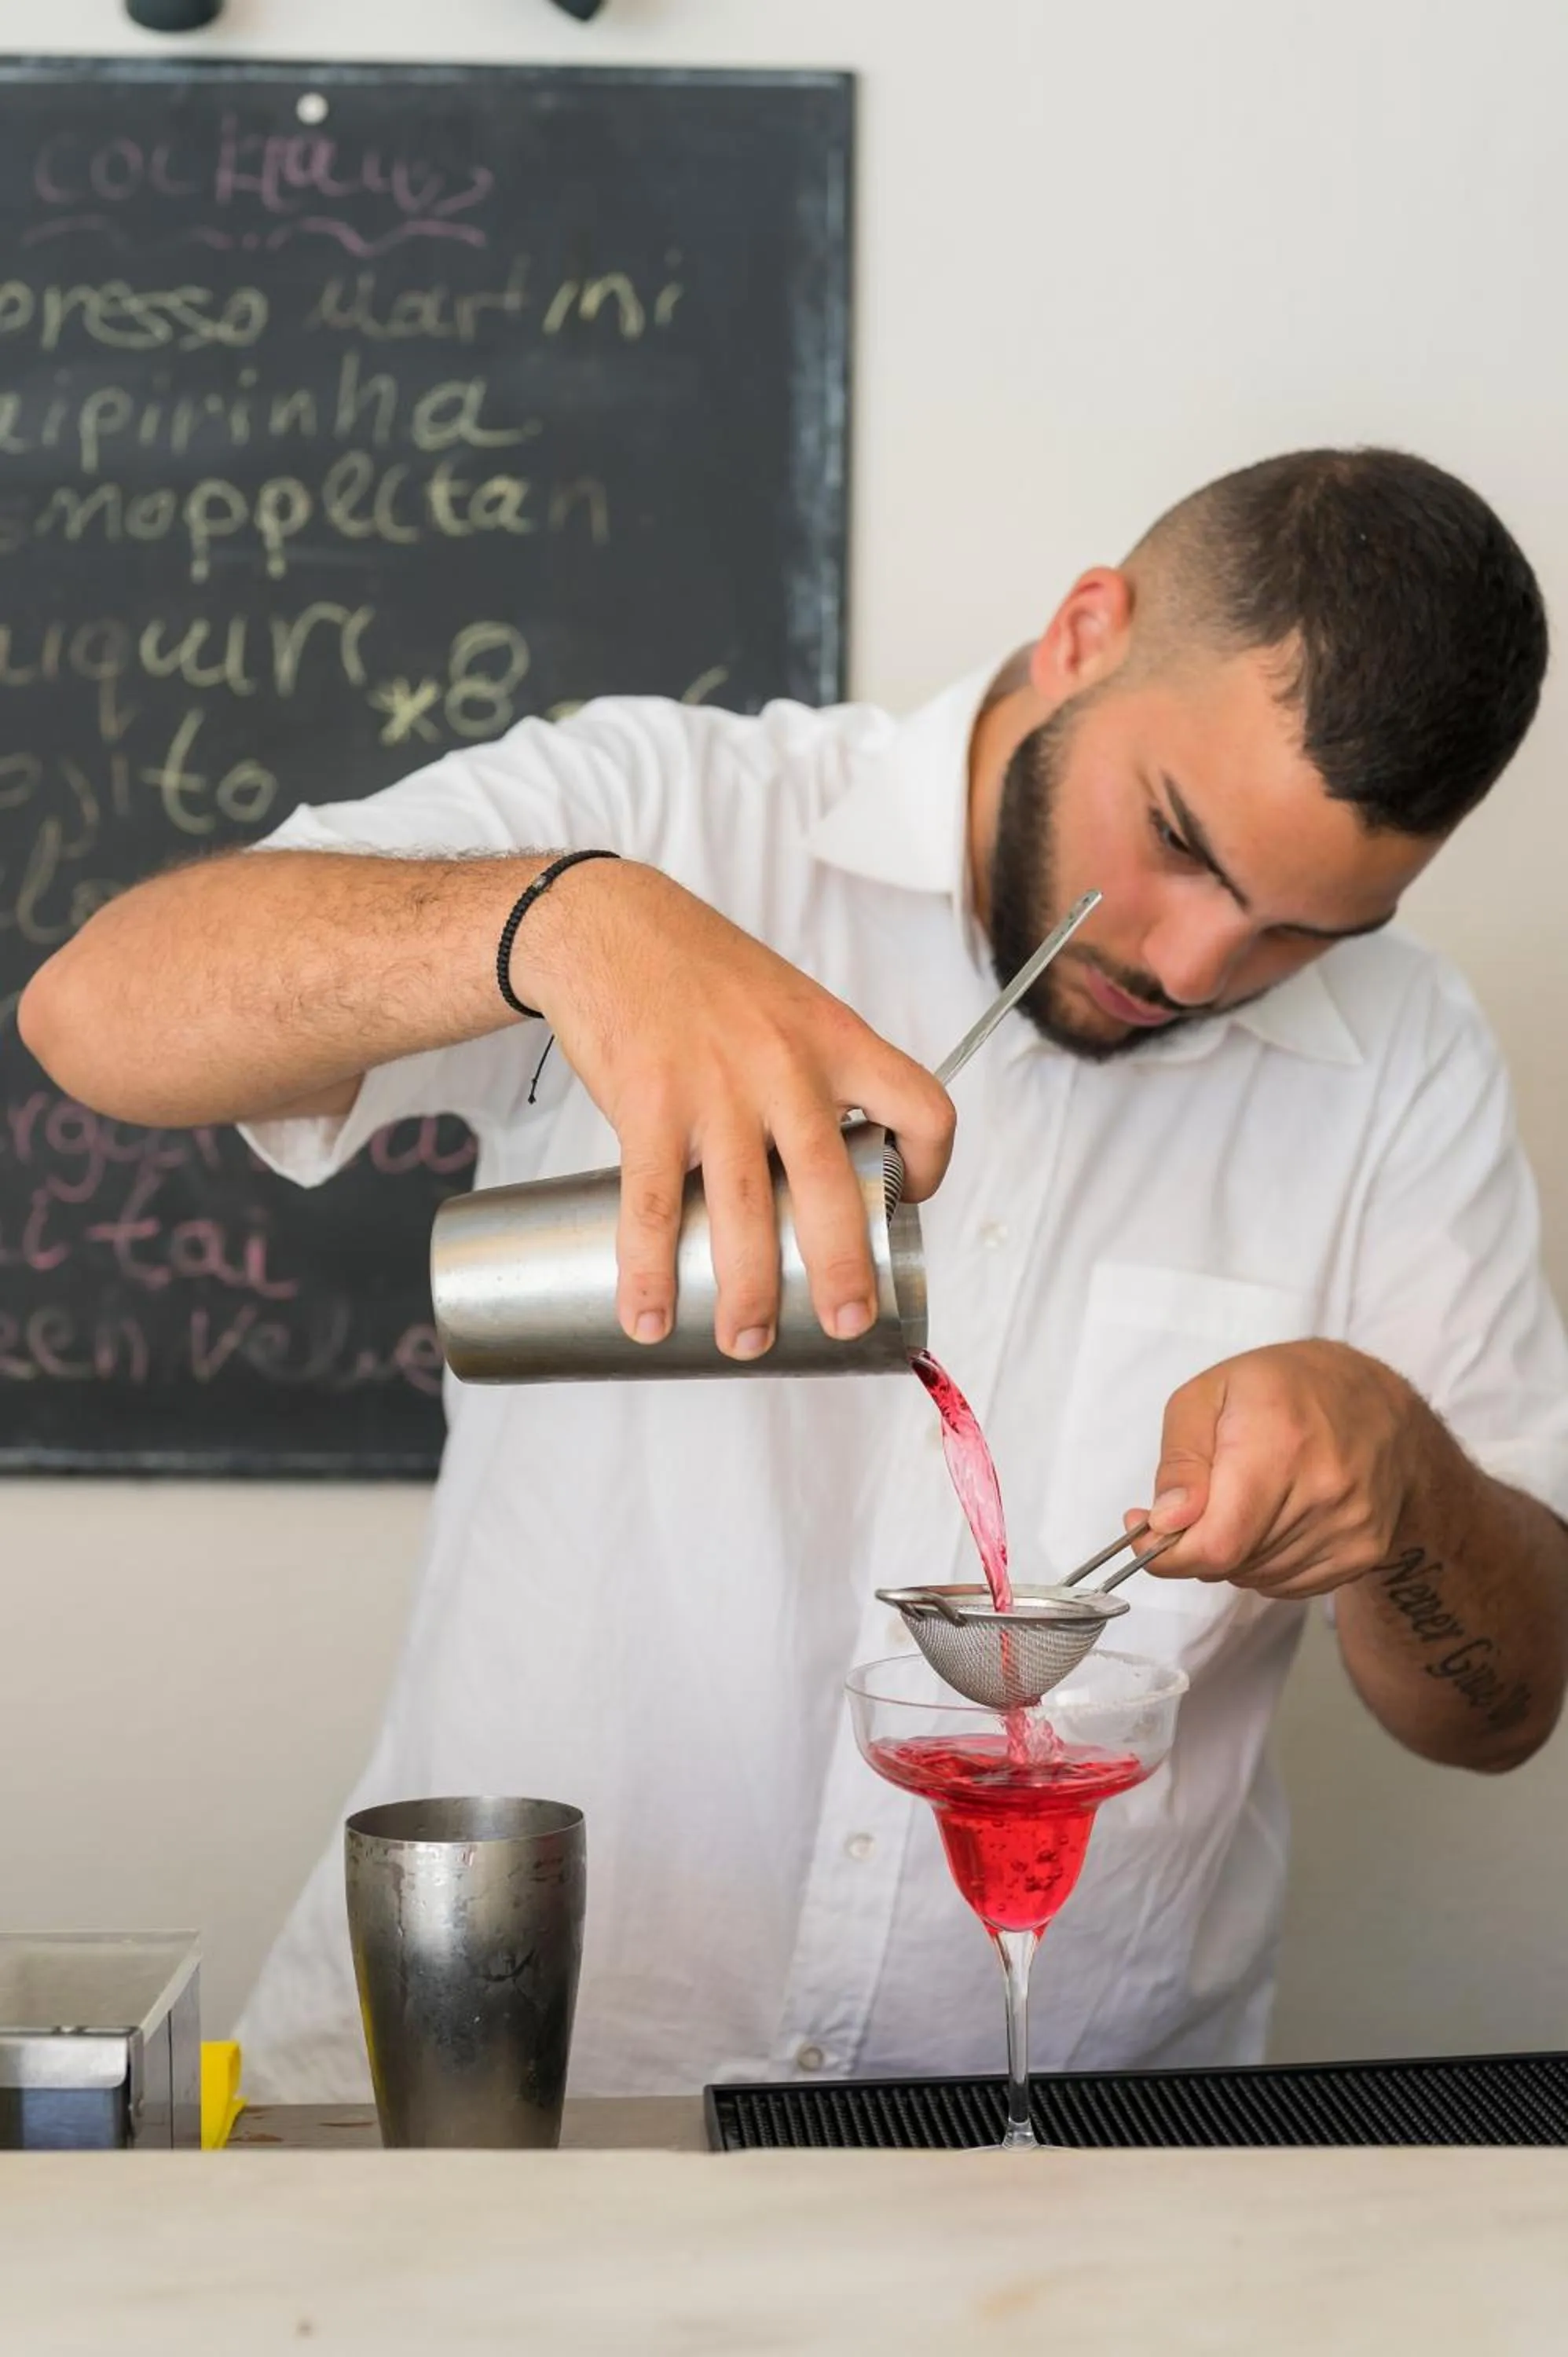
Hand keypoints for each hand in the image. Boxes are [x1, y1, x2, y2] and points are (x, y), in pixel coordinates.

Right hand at [514, 859, 955, 1357]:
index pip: (922, 1104)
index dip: (931, 1165)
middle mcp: (785, 1064)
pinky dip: (650, 1272)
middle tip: (843, 1321)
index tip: (906, 1201)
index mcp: (834, 1037)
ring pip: (746, 1210)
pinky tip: (646, 1316)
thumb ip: (812, 1074)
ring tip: (743, 1342)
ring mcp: (716, 1086)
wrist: (606, 924)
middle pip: (832, 1186)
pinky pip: (653, 1206)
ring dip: (746, 1292)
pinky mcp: (648, 1103)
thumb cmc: (700, 972)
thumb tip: (819, 1169)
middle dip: (842, 1270)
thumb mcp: (785, 1003)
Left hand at [1130, 1341, 1423, 1599]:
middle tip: (1197, 1503)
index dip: (1170, 1553)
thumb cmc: (1284, 1388)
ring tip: (1244, 1500)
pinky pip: (1290, 1586)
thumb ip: (1180, 1461)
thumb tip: (1164, 1522)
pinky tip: (1273, 1518)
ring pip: (1257, 1579)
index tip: (1147, 1534)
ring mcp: (1351, 1527)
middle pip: (1233, 1563)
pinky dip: (1266, 1563)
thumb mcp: (1208, 1395)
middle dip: (1198, 1543)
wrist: (1377, 1402)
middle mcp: (1324, 1492)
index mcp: (1279, 1446)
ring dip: (1234, 1554)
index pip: (1217, 1542)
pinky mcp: (1365, 1552)